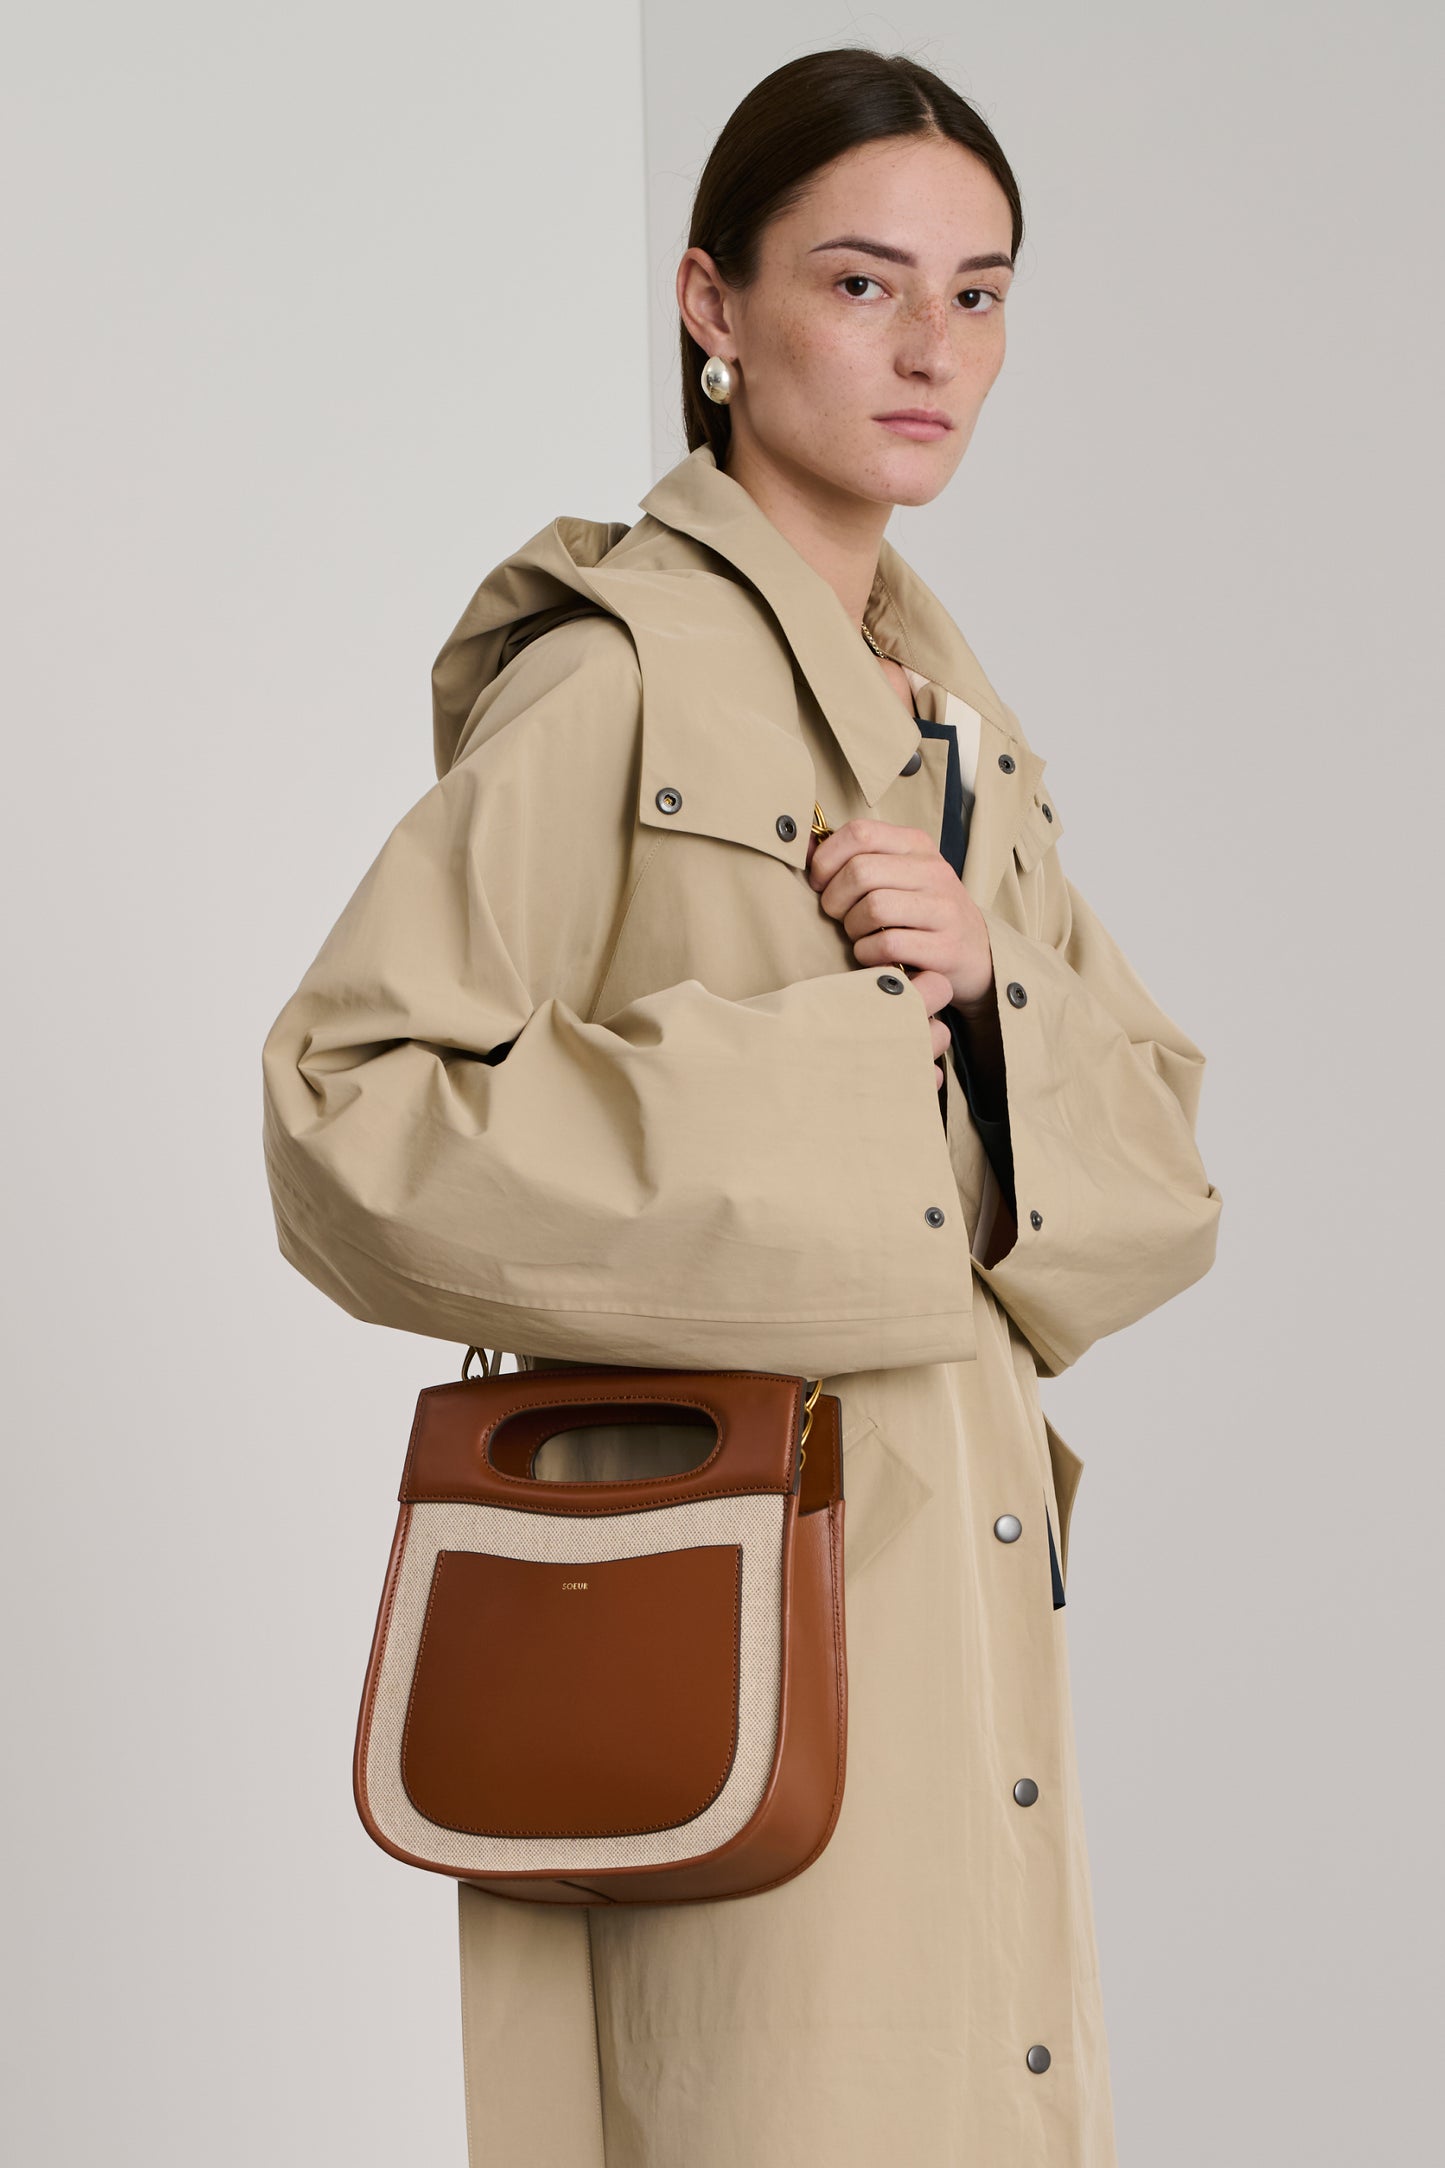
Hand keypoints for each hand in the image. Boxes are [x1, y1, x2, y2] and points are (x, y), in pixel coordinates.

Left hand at [807, 818, 995, 1086]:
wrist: (976, 954)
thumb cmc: (922, 912)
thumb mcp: (898, 873)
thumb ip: (857, 857)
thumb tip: (802, 843)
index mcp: (917, 844)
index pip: (859, 833)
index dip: (826, 859)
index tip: (820, 883)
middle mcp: (933, 871)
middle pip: (860, 873)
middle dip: (835, 899)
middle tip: (837, 915)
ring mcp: (943, 908)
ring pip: (873, 908)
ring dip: (852, 928)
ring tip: (859, 935)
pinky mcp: (945, 947)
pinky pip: (887, 944)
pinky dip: (866, 953)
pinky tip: (871, 954)